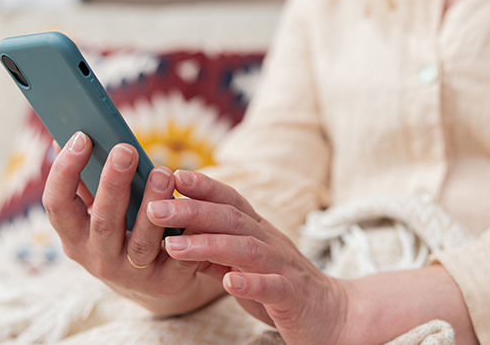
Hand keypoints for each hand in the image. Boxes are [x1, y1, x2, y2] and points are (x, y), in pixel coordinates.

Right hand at [42, 132, 225, 314]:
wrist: (153, 284)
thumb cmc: (124, 233)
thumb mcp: (100, 212)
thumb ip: (86, 181)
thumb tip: (63, 138)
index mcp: (75, 236)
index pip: (57, 205)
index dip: (65, 171)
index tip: (81, 137)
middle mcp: (98, 259)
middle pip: (103, 222)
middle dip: (114, 184)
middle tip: (126, 150)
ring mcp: (132, 275)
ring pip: (141, 242)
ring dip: (153, 205)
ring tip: (164, 173)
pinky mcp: (166, 283)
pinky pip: (179, 256)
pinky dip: (186, 232)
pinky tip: (193, 204)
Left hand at [148, 170, 348, 344]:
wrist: (333, 314)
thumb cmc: (281, 287)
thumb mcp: (246, 262)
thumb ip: (216, 248)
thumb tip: (172, 233)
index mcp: (259, 231)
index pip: (231, 200)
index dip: (203, 186)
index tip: (171, 174)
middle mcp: (271, 242)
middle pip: (232, 219)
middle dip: (193, 211)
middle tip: (155, 208)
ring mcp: (284, 267)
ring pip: (247, 249)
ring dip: (210, 244)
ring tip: (175, 246)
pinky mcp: (293, 296)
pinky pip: (272, 287)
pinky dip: (249, 283)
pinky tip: (227, 282)